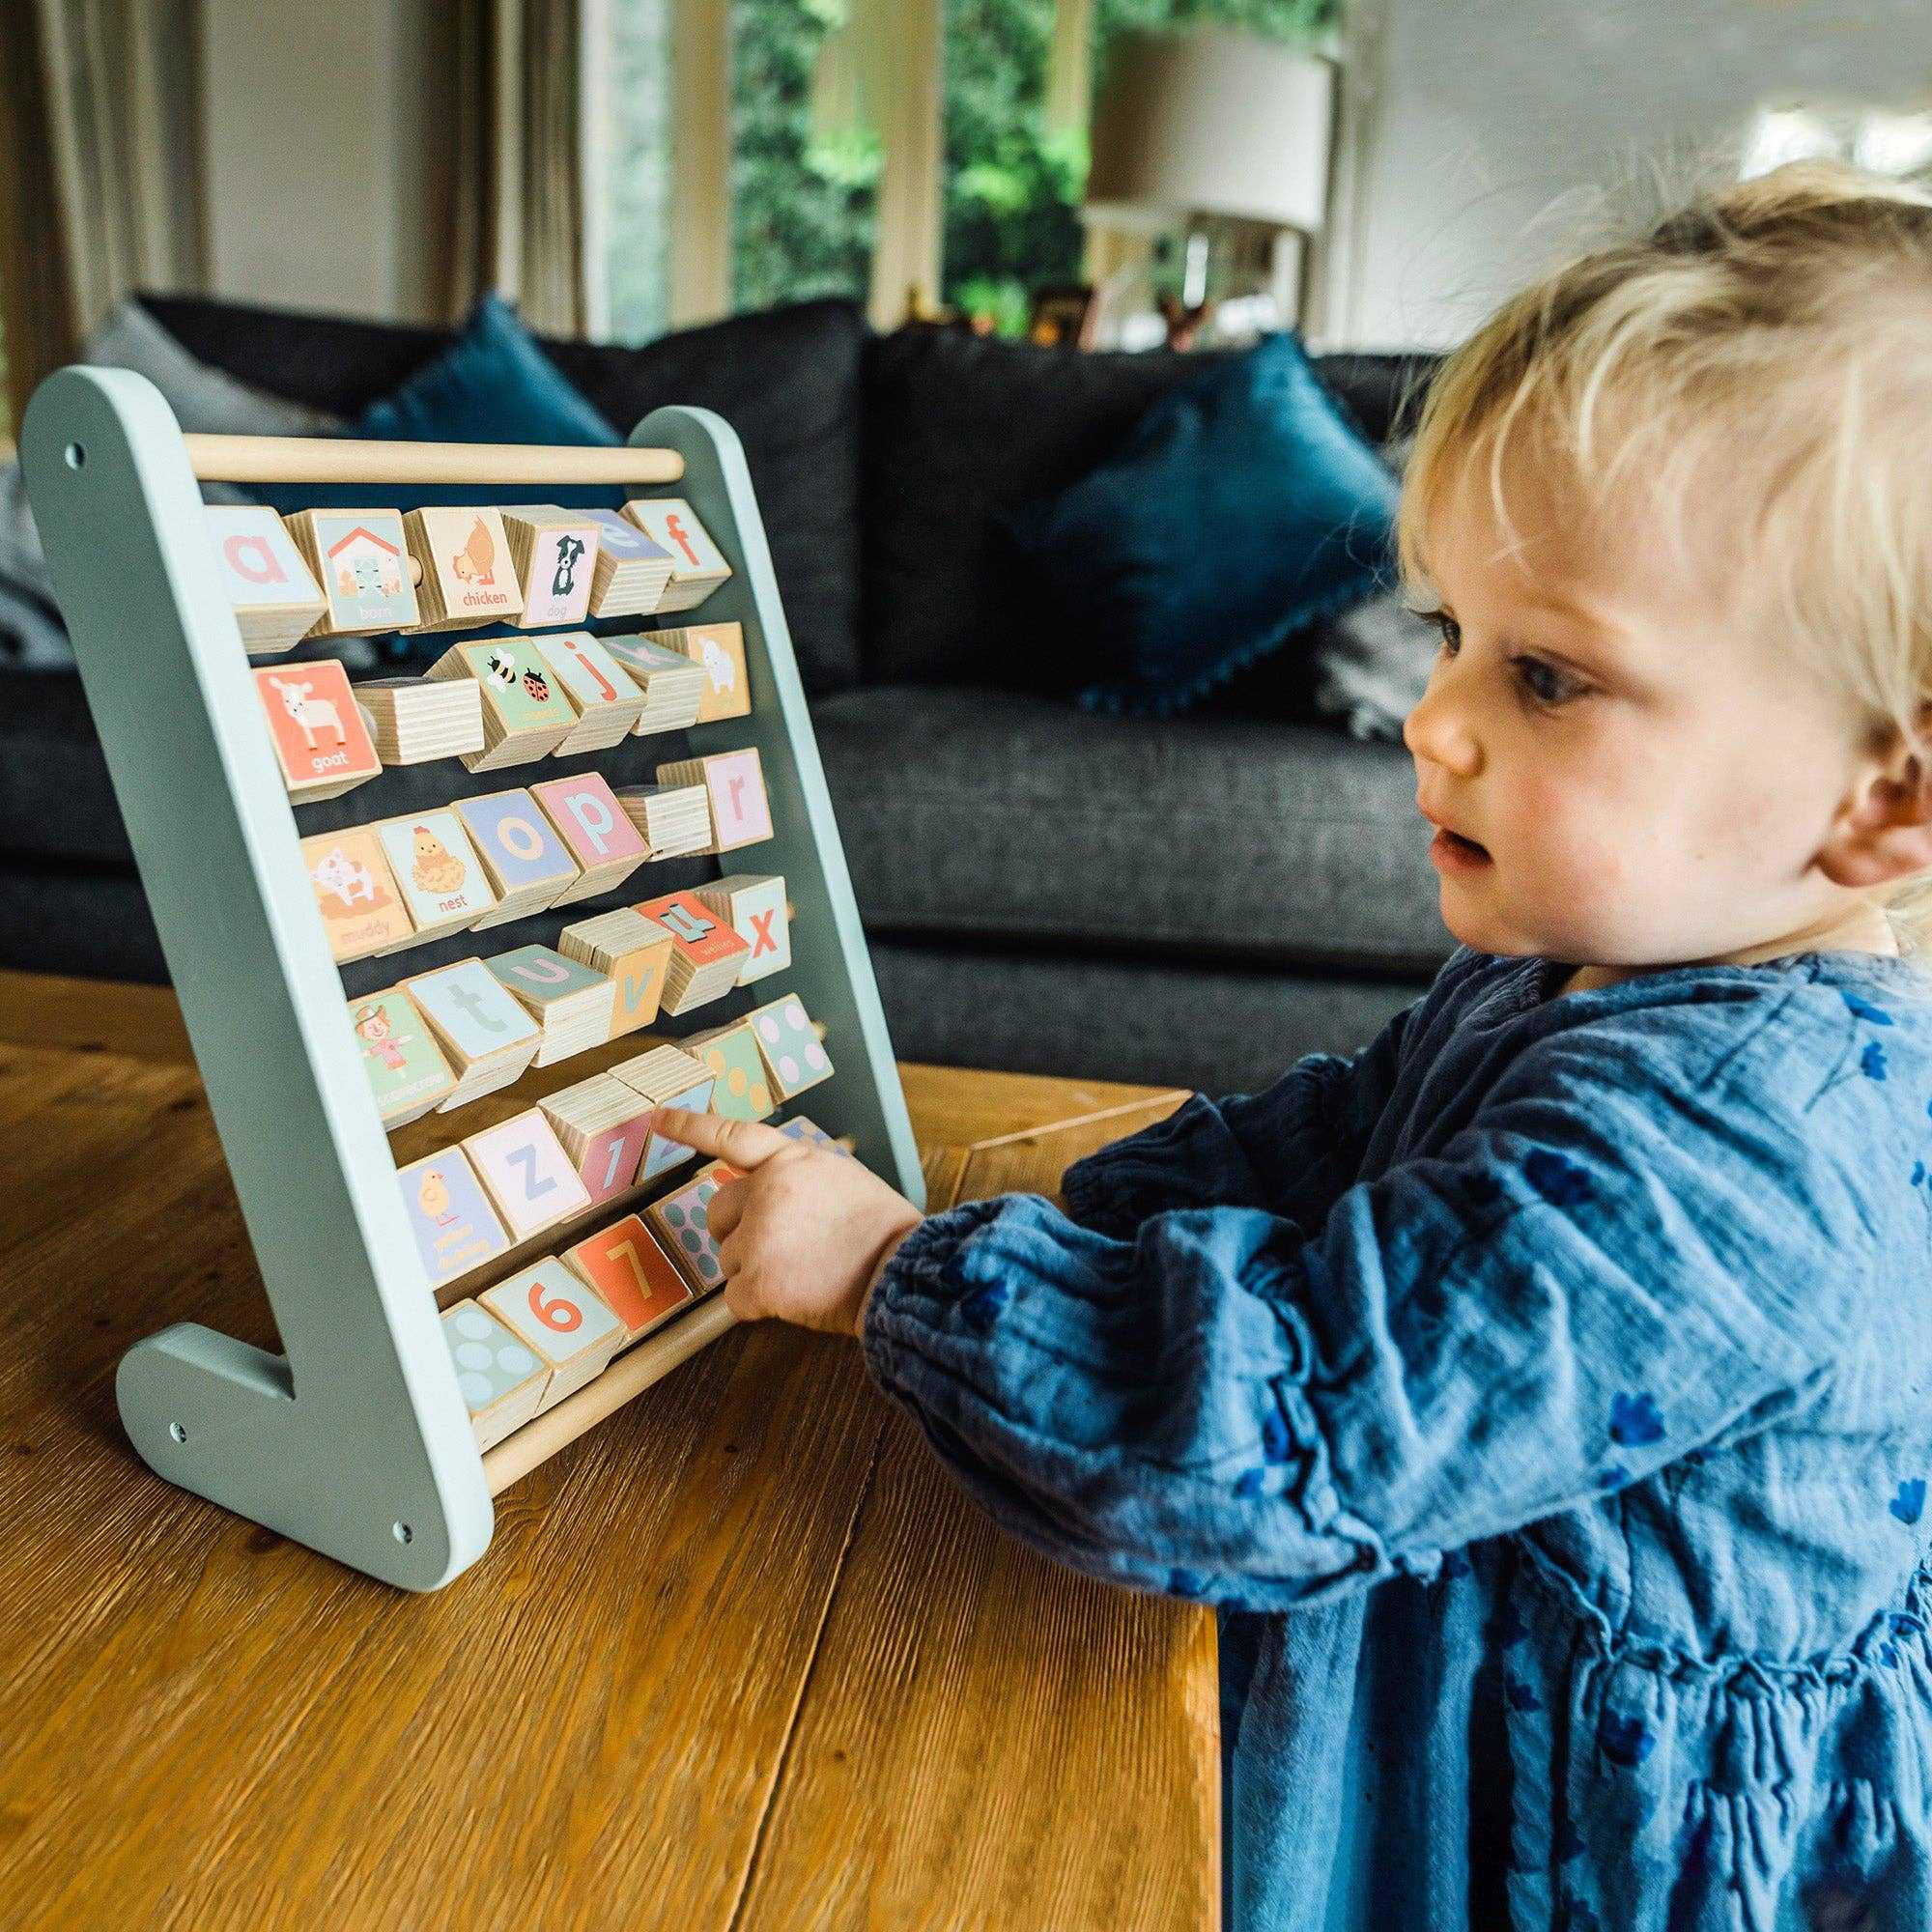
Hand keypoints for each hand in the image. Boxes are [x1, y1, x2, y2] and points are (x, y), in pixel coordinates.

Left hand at [645, 1110, 923, 1336]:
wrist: (903, 1273)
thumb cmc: (882, 1231)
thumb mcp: (842, 1179)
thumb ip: (796, 1179)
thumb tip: (764, 1196)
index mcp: (792, 1161)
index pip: (731, 1137)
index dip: (691, 1126)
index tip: (657, 1118)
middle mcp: (768, 1192)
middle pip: (717, 1211)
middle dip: (737, 1232)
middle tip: (781, 1248)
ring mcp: (761, 1237)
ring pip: (726, 1259)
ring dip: (755, 1271)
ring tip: (803, 1273)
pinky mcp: (759, 1282)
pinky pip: (735, 1300)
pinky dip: (759, 1306)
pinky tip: (796, 1299)